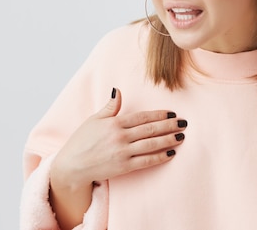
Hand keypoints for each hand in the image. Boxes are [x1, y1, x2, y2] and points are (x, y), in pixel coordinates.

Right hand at [50, 88, 187, 190]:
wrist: (72, 166)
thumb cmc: (81, 141)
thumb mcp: (94, 120)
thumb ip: (110, 107)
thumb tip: (118, 90)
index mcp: (114, 123)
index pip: (142, 117)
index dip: (159, 114)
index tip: (172, 113)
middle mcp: (120, 137)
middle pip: (150, 129)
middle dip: (169, 126)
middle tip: (184, 123)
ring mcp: (123, 152)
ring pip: (151, 144)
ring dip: (168, 140)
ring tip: (181, 136)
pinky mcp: (124, 167)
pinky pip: (146, 161)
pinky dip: (160, 156)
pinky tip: (171, 152)